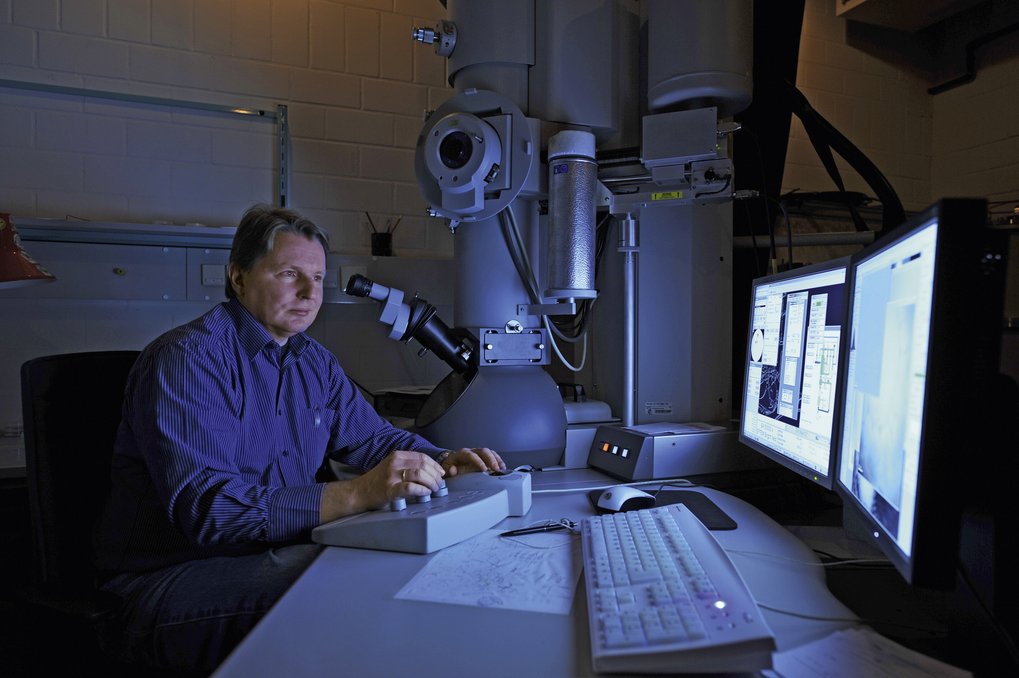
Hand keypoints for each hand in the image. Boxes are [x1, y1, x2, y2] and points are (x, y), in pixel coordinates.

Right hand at [320, 450, 444, 519]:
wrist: (358, 492)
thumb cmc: (376, 481)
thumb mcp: (391, 466)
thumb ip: (407, 465)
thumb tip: (430, 471)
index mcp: (397, 456)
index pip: (422, 457)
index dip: (435, 465)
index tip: (441, 473)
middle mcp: (394, 463)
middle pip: (423, 465)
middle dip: (435, 475)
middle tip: (439, 484)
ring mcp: (391, 476)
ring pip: (419, 474)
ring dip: (431, 483)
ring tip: (434, 489)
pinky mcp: (389, 490)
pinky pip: (410, 487)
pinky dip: (421, 490)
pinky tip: (425, 493)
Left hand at [440, 447, 505, 476]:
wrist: (451, 463)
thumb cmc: (450, 466)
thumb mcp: (446, 469)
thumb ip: (449, 470)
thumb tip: (452, 470)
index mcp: (462, 453)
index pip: (471, 455)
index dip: (478, 461)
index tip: (484, 469)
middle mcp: (472, 451)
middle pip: (483, 451)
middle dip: (490, 460)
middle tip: (495, 469)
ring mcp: (478, 453)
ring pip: (489, 452)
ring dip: (496, 460)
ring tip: (501, 469)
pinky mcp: (484, 456)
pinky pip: (493, 455)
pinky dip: (498, 461)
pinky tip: (502, 467)